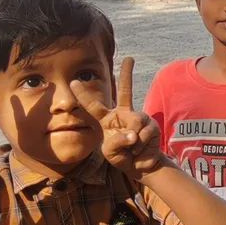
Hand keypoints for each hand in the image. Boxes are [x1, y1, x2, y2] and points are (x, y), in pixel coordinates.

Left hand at [72, 58, 167, 180]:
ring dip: (133, 139)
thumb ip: (117, 141)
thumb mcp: (110, 152)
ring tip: (133, 149)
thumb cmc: (122, 156)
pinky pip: (145, 131)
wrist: (141, 166)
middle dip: (127, 74)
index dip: (83, 94)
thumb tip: (133, 133)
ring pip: (135, 121)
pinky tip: (141, 148)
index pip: (93, 106)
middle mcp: (123, 114)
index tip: (73, 81)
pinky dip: (141, 143)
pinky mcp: (151, 124)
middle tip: (129, 58)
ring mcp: (138, 117)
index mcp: (107, 119)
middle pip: (125, 90)